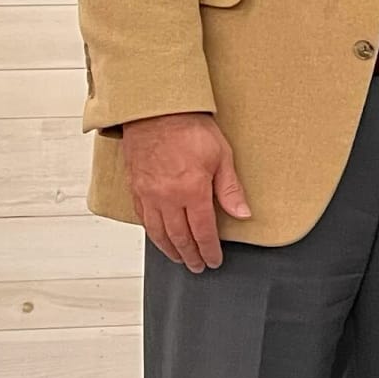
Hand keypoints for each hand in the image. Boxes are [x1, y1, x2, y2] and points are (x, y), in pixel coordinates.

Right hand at [120, 111, 249, 272]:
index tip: (214, 260)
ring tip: (181, 259)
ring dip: (171, 250)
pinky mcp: (136, 189)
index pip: (202, 231)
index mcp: (192, 191)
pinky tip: (159, 238)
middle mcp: (167, 198)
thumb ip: (230, 189)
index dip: (209, 250)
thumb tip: (243, 214)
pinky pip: (143, 219)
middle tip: (198, 266)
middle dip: (191, 255)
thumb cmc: (191, 129)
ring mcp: (148, 195)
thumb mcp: (221, 156)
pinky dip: (153, 234)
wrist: (156, 111)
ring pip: (158, 233)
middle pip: (179, 237)